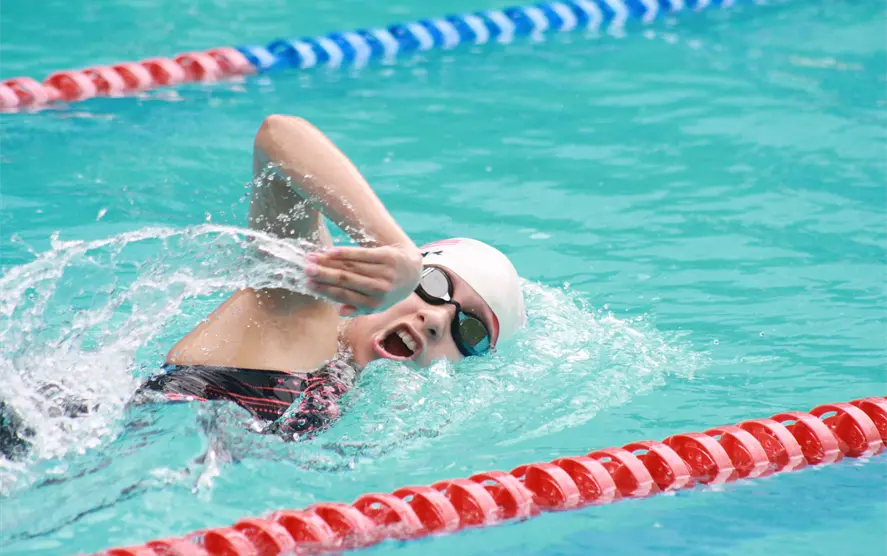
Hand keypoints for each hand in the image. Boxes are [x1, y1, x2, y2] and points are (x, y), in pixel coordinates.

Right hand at [304, 244, 421, 315]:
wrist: (413, 270)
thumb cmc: (389, 289)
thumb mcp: (377, 304)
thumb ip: (358, 308)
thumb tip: (340, 311)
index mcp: (375, 304)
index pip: (345, 295)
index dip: (326, 290)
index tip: (308, 284)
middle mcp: (380, 289)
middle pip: (346, 280)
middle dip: (323, 275)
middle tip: (305, 270)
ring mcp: (385, 272)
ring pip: (351, 266)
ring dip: (328, 261)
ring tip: (312, 258)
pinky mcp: (387, 256)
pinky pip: (362, 254)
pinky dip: (344, 252)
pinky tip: (329, 251)